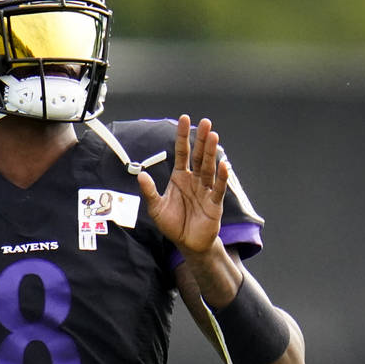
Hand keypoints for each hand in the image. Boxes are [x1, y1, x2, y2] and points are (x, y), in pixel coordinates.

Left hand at [138, 114, 228, 256]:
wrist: (187, 243)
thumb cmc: (173, 224)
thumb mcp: (156, 208)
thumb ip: (150, 191)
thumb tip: (140, 175)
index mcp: (180, 177)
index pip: (181, 152)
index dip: (182, 137)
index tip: (184, 120)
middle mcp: (194, 180)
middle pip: (199, 156)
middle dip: (201, 140)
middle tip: (206, 123)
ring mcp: (205, 190)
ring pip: (209, 168)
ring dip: (211, 153)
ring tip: (214, 137)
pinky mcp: (214, 203)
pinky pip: (218, 188)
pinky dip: (221, 177)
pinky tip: (223, 165)